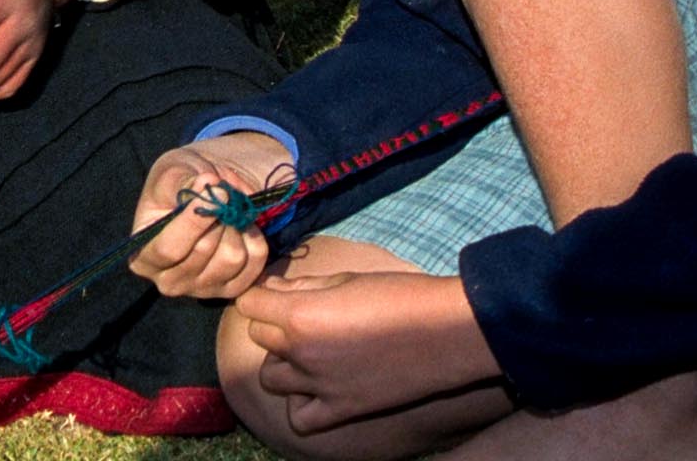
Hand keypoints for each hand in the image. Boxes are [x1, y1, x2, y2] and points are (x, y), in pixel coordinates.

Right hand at [127, 132, 292, 296]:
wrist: (205, 194)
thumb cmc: (179, 183)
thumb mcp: (171, 173)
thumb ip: (183, 182)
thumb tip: (208, 186)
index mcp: (143, 257)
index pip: (169, 249)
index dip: (193, 220)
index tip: (212, 185)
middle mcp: (169, 281)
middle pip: (204, 252)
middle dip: (217, 216)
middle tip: (221, 194)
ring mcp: (202, 289)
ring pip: (232, 257)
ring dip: (236, 224)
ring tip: (228, 209)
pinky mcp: (232, 290)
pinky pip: (254, 263)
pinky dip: (253, 236)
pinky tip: (241, 225)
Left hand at [236, 271, 497, 430]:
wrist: (447, 331)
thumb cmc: (400, 295)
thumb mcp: (346, 278)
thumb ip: (302, 286)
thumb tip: (274, 289)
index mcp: (299, 313)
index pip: (248, 303)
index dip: (260, 295)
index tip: (276, 294)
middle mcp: (301, 351)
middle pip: (258, 336)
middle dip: (273, 324)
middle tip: (302, 316)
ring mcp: (319, 384)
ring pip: (270, 377)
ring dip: (283, 362)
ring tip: (308, 351)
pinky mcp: (342, 408)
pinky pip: (300, 418)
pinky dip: (302, 405)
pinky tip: (318, 388)